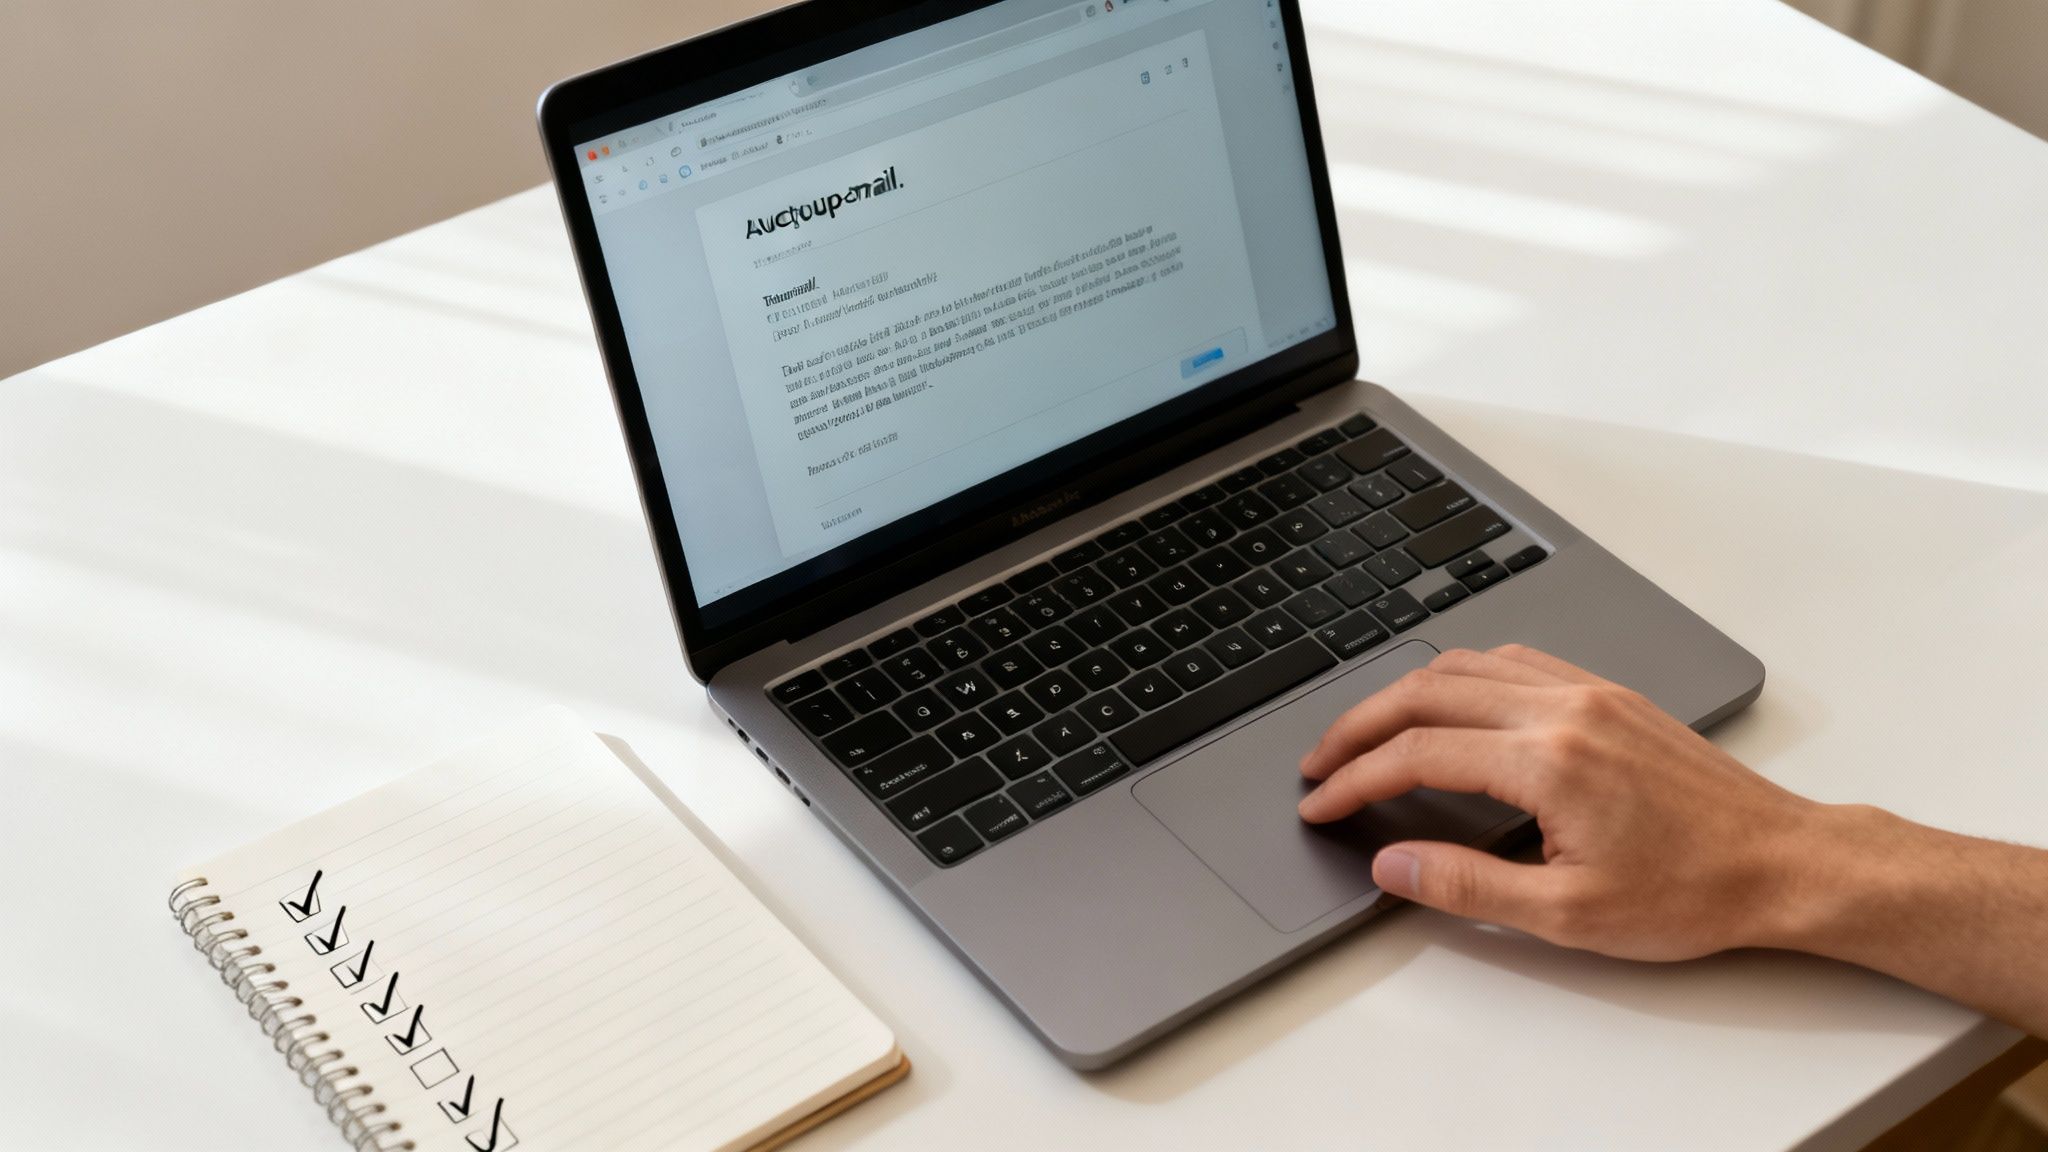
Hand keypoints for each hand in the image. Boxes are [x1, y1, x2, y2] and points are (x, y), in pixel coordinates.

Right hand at [1297, 645, 1822, 960]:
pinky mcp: (1610, 695)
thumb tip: (1393, 862)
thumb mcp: (1569, 915)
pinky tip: (1448, 706)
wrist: (1784, 863)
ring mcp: (1589, 693)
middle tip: (1321, 763)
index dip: (1354, 779)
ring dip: (1404, 693)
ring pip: (1466, 664)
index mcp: (1548, 761)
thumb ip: (1467, 884)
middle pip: (1426, 692)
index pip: (1416, 754)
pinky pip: (1515, 661)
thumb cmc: (1693, 892)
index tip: (1320, 803)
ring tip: (1368, 733)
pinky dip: (1460, 677)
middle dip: (1359, 725)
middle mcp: (1563, 709)